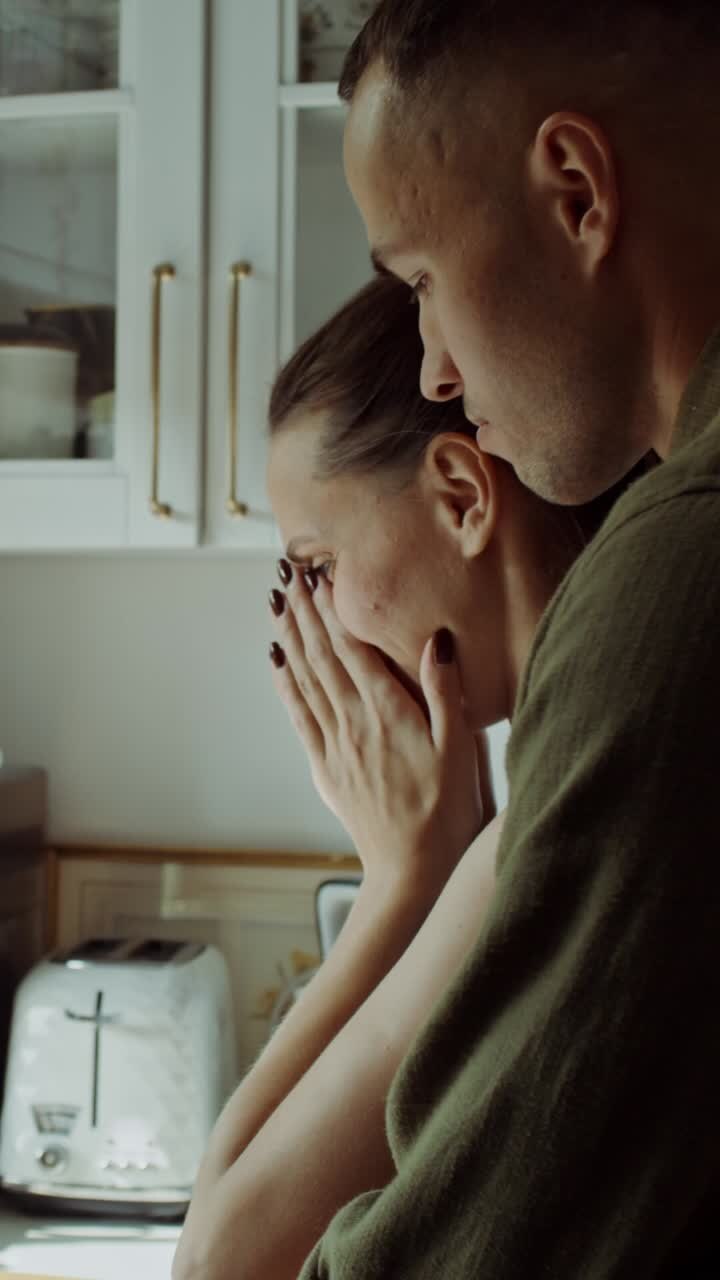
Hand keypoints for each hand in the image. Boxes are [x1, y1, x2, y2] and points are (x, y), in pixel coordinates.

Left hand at [268, 561, 483, 889]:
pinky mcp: (326, 767)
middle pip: (321, 655)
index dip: (332, 607)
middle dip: (303, 610)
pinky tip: (277, 661)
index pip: (352, 647)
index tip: (318, 573)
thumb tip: (437, 640)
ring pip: (305, 679)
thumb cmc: (448, 811)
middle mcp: (354, 722)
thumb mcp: (461, 750)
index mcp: (389, 713)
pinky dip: (285, 684)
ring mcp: (335, 745)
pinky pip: (299, 716)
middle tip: (287, 571)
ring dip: (289, 636)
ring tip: (276, 601)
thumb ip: (447, 693)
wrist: (413, 870)